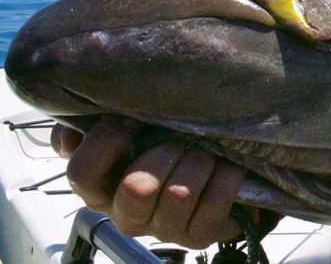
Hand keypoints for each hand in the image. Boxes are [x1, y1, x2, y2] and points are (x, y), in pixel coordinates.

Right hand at [52, 117, 246, 248]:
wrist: (217, 168)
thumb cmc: (170, 144)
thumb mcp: (130, 128)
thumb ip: (94, 122)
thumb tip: (74, 127)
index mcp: (103, 188)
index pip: (83, 173)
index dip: (108, 142)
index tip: (133, 121)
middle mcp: (127, 213)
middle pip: (137, 187)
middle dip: (166, 152)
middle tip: (180, 139)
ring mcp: (162, 228)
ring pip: (179, 194)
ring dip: (199, 162)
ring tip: (207, 151)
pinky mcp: (197, 236)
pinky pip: (213, 203)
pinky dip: (226, 177)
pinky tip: (227, 167)